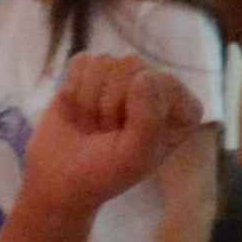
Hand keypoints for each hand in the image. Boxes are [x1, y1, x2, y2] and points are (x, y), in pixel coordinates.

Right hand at [16, 52, 203, 208]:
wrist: (59, 178)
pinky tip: (77, 112)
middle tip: (106, 134)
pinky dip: (72, 90)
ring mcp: (124, 76)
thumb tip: (144, 74)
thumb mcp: (135, 156)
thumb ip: (149, 120)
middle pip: (132, 67)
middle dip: (109, 106)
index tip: (128, 140)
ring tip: (93, 126)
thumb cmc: (104, 171)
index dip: (137, 112)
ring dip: (89, 102)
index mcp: (182, 108)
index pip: (164, 82)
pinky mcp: (92, 71)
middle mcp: (158, 87)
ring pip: (105, 63)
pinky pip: (81, 62)